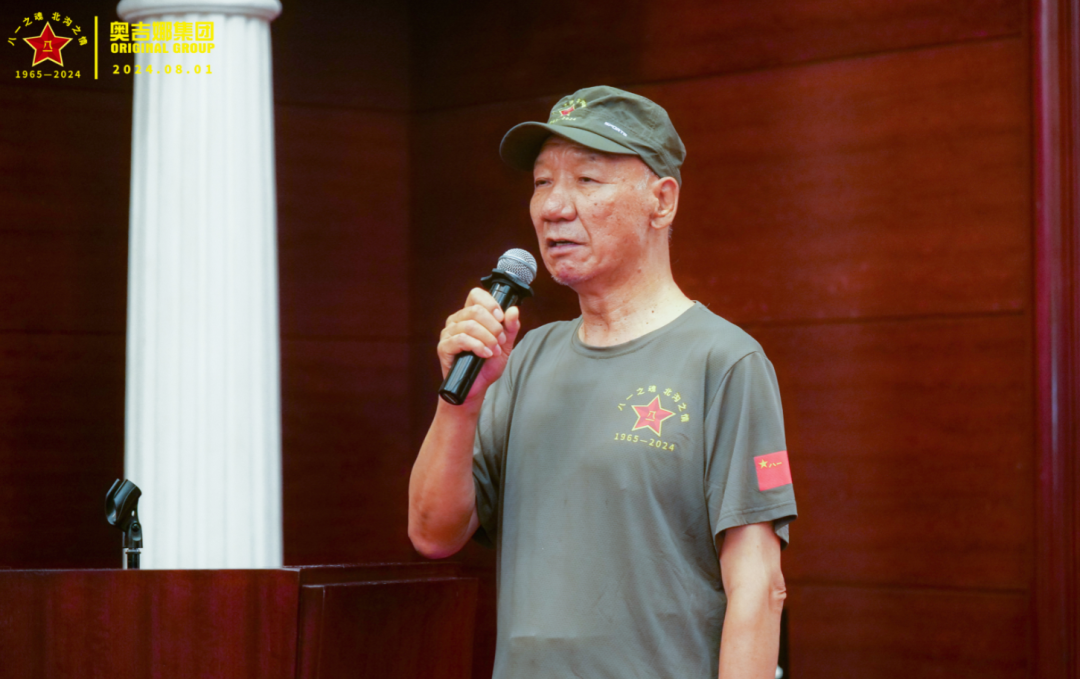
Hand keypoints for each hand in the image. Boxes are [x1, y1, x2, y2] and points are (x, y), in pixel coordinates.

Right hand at [437, 287, 521, 403]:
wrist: (477, 388)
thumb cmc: (487, 365)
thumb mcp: (505, 345)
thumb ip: (510, 327)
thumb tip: (514, 310)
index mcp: (469, 315)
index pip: (476, 295)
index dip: (490, 303)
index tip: (501, 318)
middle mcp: (456, 320)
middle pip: (476, 310)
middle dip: (493, 326)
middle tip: (500, 341)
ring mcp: (448, 333)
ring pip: (470, 325)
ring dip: (487, 338)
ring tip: (494, 350)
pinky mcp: (444, 347)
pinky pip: (462, 339)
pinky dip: (478, 346)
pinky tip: (485, 354)